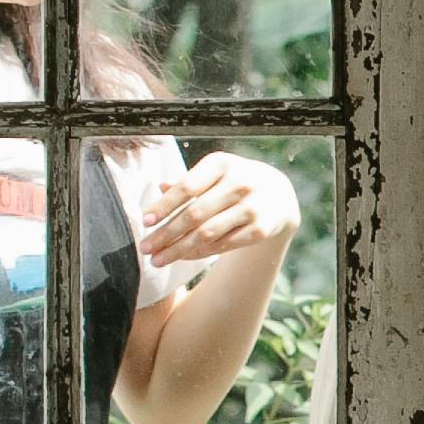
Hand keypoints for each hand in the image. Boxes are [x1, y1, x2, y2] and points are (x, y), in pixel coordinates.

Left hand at [139, 152, 299, 272]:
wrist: (278, 194)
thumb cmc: (234, 181)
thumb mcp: (214, 173)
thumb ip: (188, 182)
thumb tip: (159, 187)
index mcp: (222, 164)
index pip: (187, 187)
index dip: (165, 205)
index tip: (145, 221)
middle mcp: (239, 183)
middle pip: (195, 214)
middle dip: (166, 234)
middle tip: (146, 248)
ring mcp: (252, 207)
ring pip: (207, 234)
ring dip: (179, 249)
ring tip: (158, 259)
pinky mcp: (261, 229)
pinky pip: (223, 245)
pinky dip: (199, 253)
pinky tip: (183, 258)